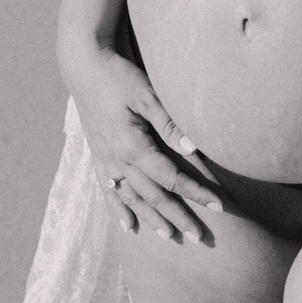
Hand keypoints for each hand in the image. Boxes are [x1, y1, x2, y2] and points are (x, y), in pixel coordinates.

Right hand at [67, 45, 223, 242]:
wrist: (84, 65)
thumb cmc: (119, 76)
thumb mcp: (147, 95)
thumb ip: (170, 125)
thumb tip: (194, 149)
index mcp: (132, 147)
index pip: (171, 178)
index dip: (195, 193)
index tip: (218, 206)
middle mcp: (117, 160)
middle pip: (153, 196)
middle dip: (177, 216)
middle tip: (199, 236)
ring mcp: (105, 160)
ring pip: (131, 198)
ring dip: (151, 218)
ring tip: (169, 236)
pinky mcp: (97, 155)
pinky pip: (109, 190)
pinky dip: (119, 209)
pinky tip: (128, 225)